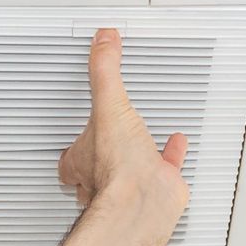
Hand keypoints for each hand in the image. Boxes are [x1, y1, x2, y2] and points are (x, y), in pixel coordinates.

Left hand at [58, 28, 190, 216]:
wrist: (145, 203)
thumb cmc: (118, 169)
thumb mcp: (108, 105)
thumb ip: (104, 72)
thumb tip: (102, 42)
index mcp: (83, 158)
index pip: (69, 151)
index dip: (71, 138)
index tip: (75, 123)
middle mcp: (104, 173)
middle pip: (96, 161)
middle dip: (102, 146)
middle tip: (107, 131)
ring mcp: (132, 180)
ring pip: (130, 164)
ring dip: (136, 148)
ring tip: (142, 134)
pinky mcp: (158, 184)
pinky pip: (164, 166)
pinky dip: (171, 154)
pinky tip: (175, 144)